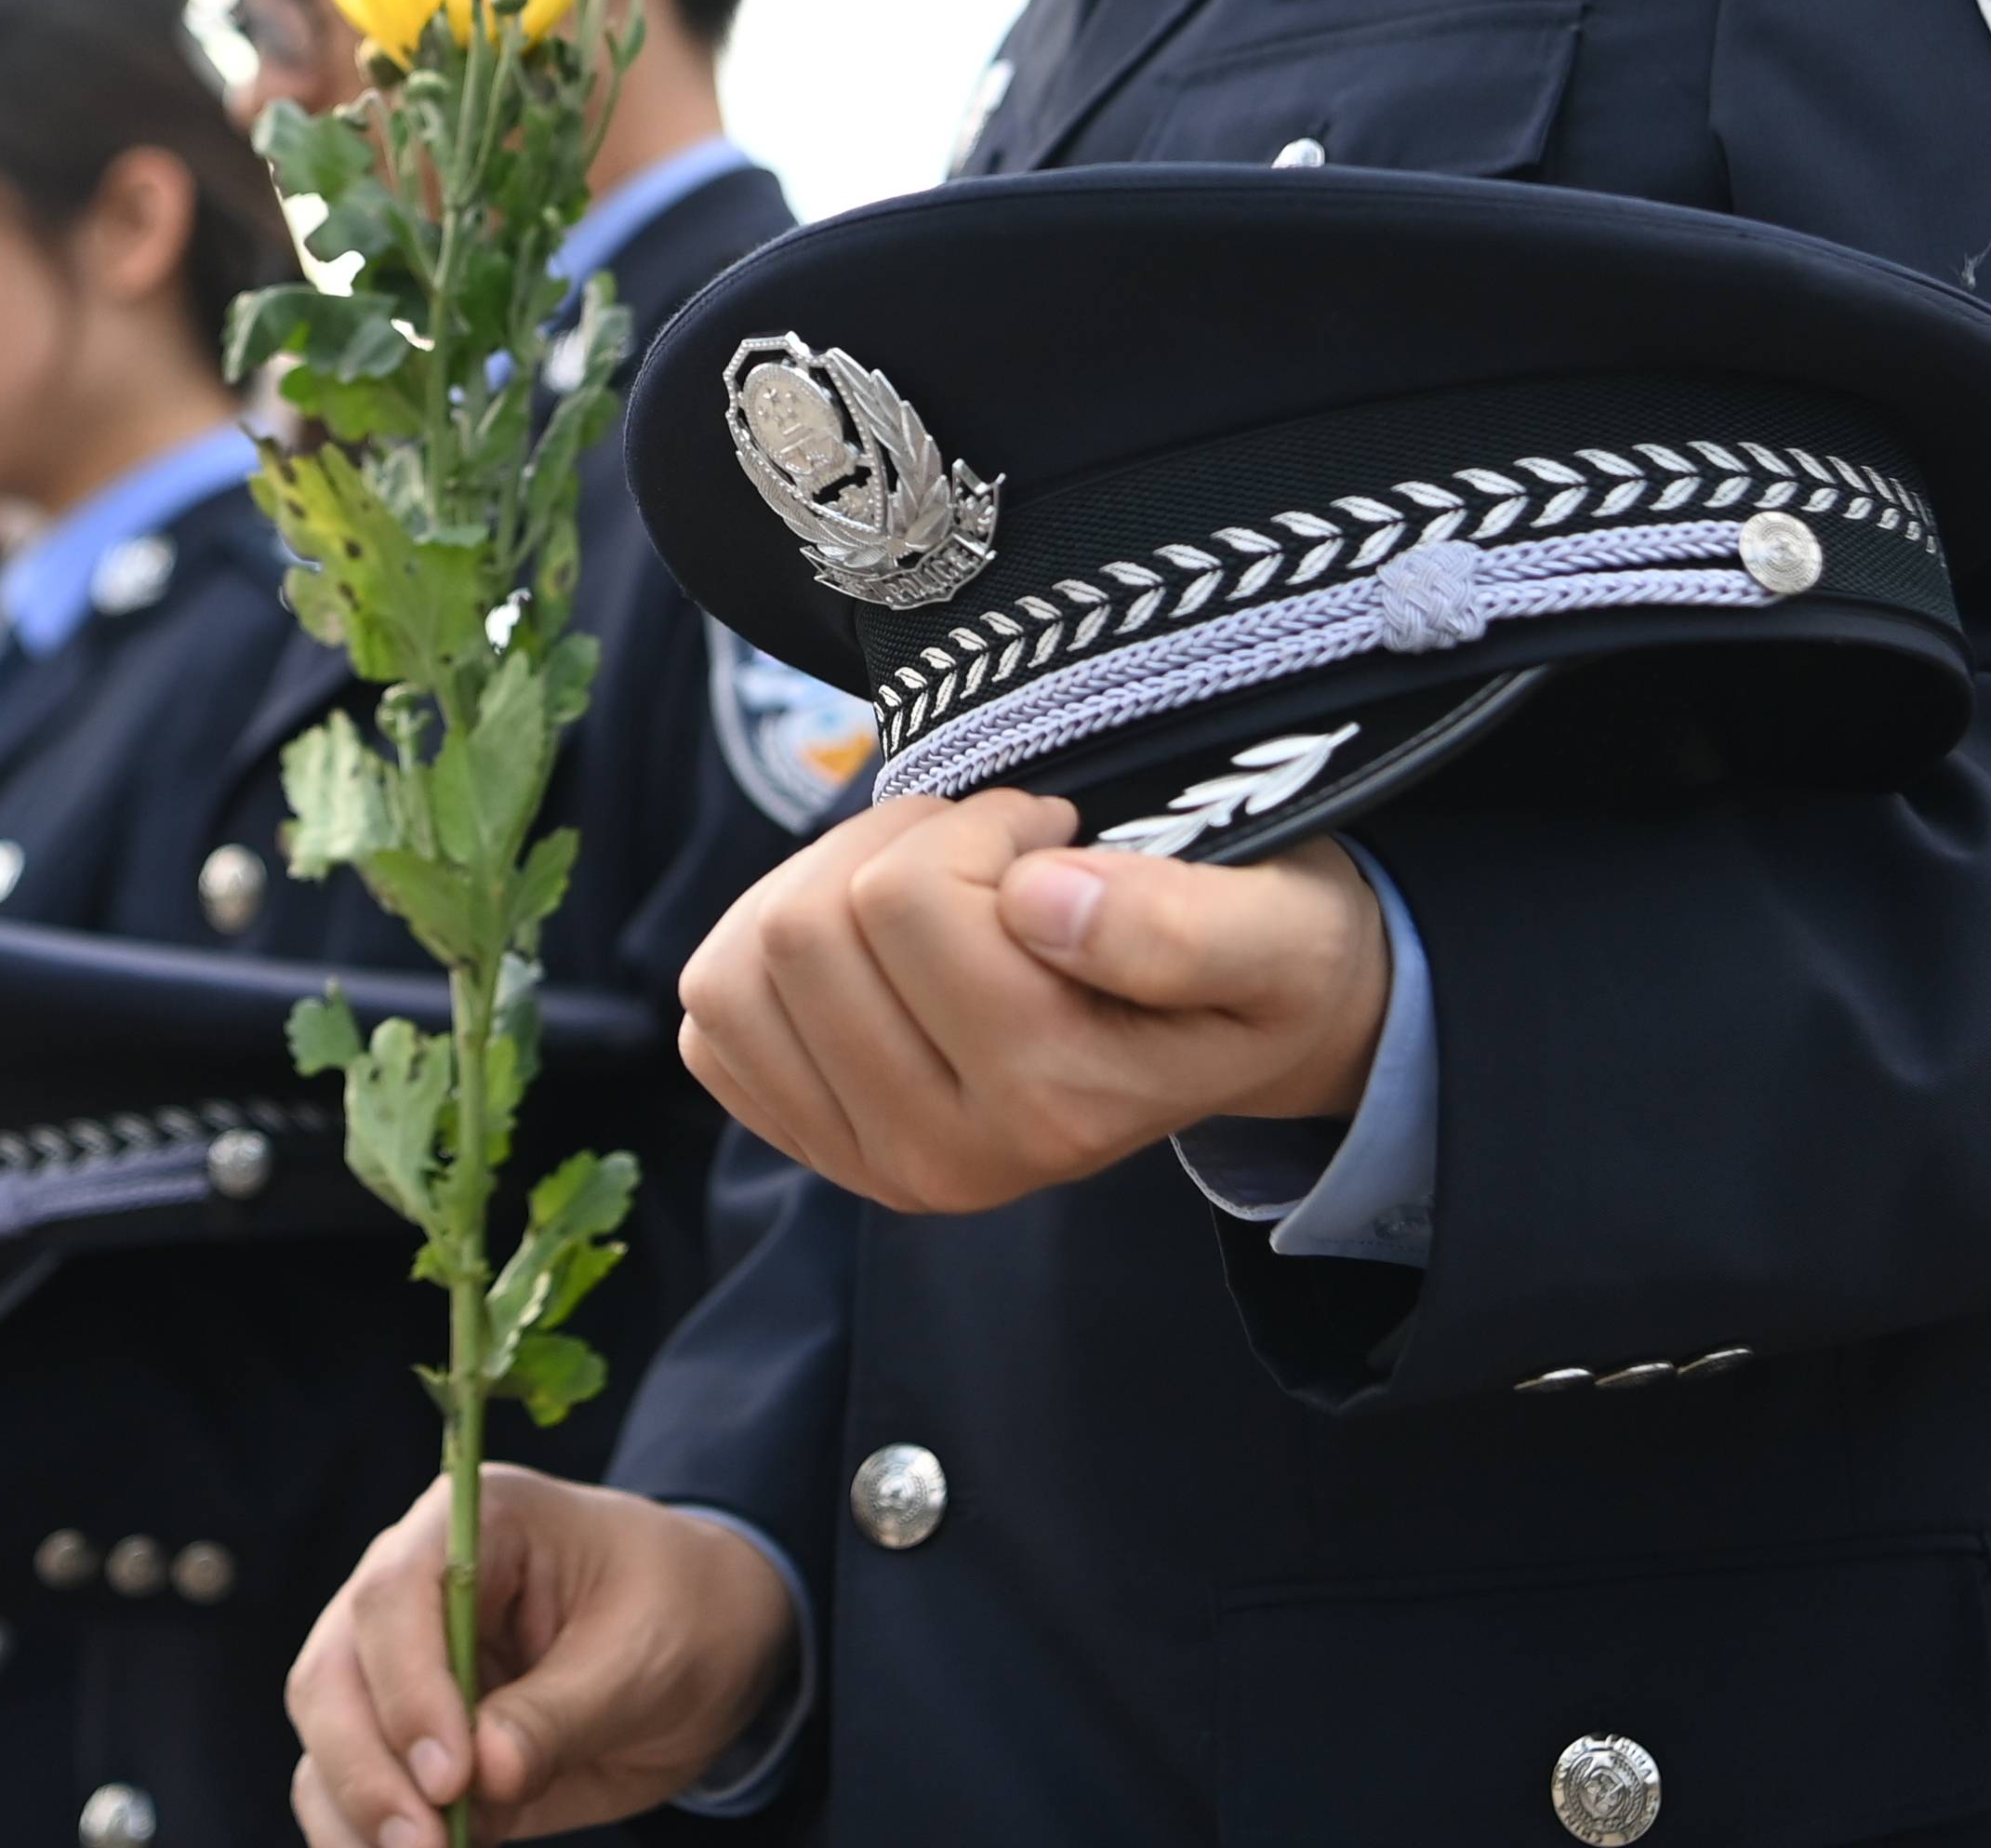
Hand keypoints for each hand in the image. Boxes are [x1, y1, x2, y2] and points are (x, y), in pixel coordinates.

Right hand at [287, 1468, 794, 1847]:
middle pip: (334, 1671)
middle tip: (424, 1846)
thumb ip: (561, 1713)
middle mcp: (415, 1585)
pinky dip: (362, 1835)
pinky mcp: (409, 1734)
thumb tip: (481, 1776)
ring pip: (328, 1737)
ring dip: (356, 1814)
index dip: (407, 1688)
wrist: (709, 1638)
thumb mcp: (647, 1656)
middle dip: (366, 1769)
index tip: (451, 1776)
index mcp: (477, 1524)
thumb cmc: (684, 1612)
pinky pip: (349, 1785)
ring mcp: (401, 1661)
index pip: (395, 1593)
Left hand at [671, 791, 1391, 1214]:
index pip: (904, 901)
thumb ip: (1178, 929)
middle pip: (808, 928)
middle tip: (997, 855)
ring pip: (744, 961)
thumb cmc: (1260, 957)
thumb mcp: (1274, 931)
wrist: (1242, 1035)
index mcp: (1055, 1108)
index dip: (980, 825)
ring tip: (944, 886)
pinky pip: (715, 1012)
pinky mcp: (814, 1140)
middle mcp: (947, 1164)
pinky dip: (776, 940)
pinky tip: (880, 939)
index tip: (1060, 840)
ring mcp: (870, 1165)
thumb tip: (1037, 904)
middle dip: (901, 846)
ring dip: (832, 882)